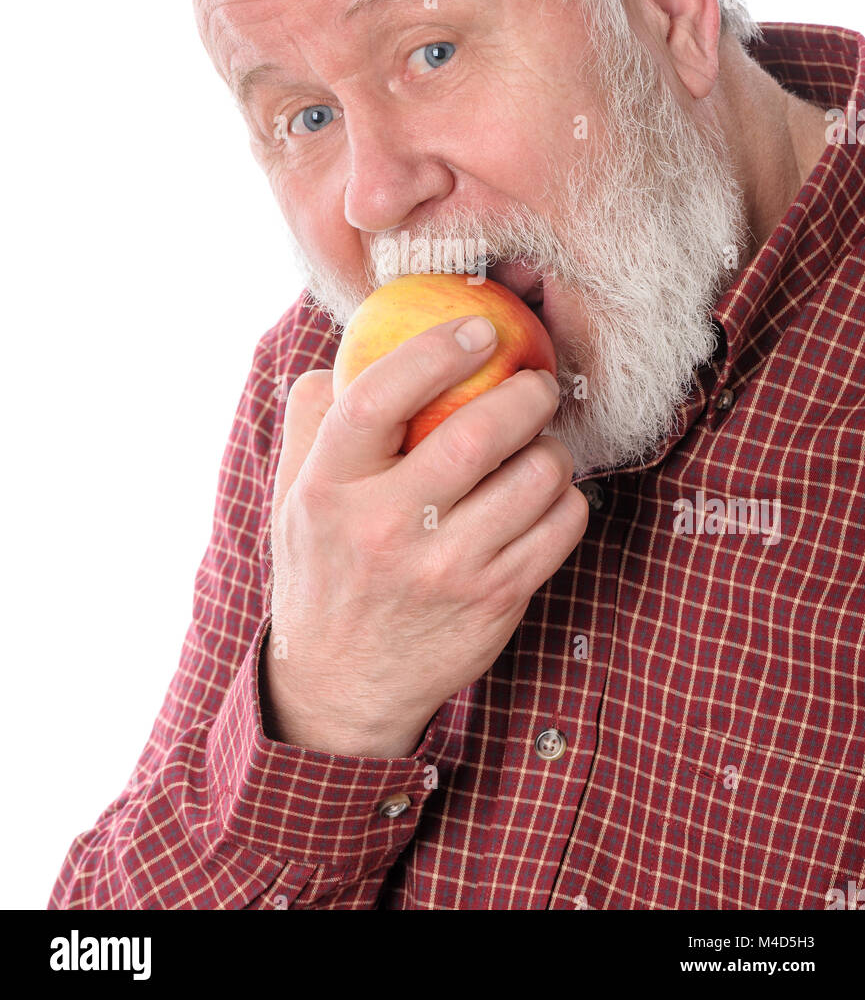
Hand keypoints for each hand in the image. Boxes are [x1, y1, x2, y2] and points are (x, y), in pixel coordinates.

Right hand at [262, 313, 587, 756]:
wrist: (342, 687)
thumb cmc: (324, 570)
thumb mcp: (293, 495)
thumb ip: (314, 419)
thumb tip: (348, 351)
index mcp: (329, 489)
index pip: (377, 399)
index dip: (434, 351)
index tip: (479, 328)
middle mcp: (385, 530)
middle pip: (475, 434)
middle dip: (526, 393)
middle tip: (537, 381)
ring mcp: (445, 571)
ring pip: (533, 479)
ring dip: (552, 447)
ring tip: (541, 444)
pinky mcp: (495, 602)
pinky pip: (561, 527)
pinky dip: (568, 498)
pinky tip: (549, 494)